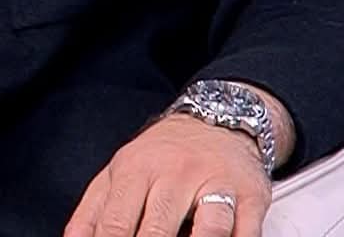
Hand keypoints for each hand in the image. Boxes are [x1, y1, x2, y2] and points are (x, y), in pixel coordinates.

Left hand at [64, 114, 269, 236]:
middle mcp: (176, 174)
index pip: (115, 224)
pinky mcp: (250, 196)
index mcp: (136, 170)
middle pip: (157, 230)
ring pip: (209, 228)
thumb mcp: (120, 172)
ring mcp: (215, 184)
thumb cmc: (164, 155)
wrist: (218, 119)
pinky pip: (246, 231)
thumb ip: (93, 211)